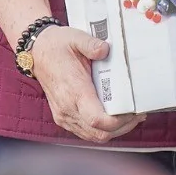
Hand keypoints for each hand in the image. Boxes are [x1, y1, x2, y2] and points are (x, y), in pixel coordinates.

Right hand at [29, 25, 145, 142]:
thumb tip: (106, 50)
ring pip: (94, 136)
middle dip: (123, 127)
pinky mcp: (64, 117)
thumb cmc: (57, 46)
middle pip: (99, 133)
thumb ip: (92, 44)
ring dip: (115, 130)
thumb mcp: (76, 38)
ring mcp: (64, 115)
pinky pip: (86, 132)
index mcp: (73, 90)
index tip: (134, 111)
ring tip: (131, 116)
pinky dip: (103, 129)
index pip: (97, 119)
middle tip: (139, 113)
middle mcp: (67, 108)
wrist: (37, 53)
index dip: (119, 121)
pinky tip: (115, 118)